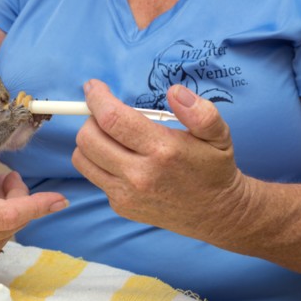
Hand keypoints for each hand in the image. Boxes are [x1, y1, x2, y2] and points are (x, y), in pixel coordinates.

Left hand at [72, 79, 245, 240]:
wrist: (215, 213)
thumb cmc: (213, 168)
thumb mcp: (219, 135)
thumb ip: (200, 112)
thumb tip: (175, 91)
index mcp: (162, 150)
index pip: (112, 119)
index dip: (96, 98)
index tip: (92, 87)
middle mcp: (139, 175)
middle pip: (88, 138)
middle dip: (90, 118)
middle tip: (106, 113)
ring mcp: (126, 194)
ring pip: (81, 158)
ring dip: (89, 140)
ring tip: (110, 135)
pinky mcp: (120, 206)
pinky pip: (93, 175)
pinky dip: (98, 161)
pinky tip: (120, 158)